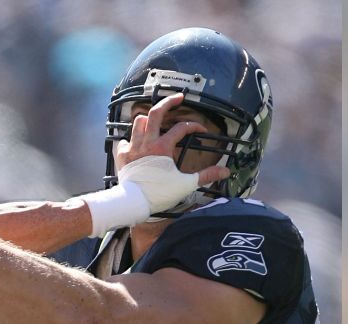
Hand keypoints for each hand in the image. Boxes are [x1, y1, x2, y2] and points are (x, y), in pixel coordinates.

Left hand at [114, 93, 229, 211]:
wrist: (134, 202)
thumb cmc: (159, 193)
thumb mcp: (185, 184)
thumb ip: (205, 175)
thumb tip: (226, 171)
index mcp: (162, 147)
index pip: (181, 128)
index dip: (194, 126)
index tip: (201, 130)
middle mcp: (147, 142)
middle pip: (155, 113)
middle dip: (168, 101)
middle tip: (178, 97)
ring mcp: (132, 146)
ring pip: (138, 122)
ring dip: (148, 119)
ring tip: (155, 121)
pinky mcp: (122, 154)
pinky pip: (125, 139)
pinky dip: (131, 139)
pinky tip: (137, 143)